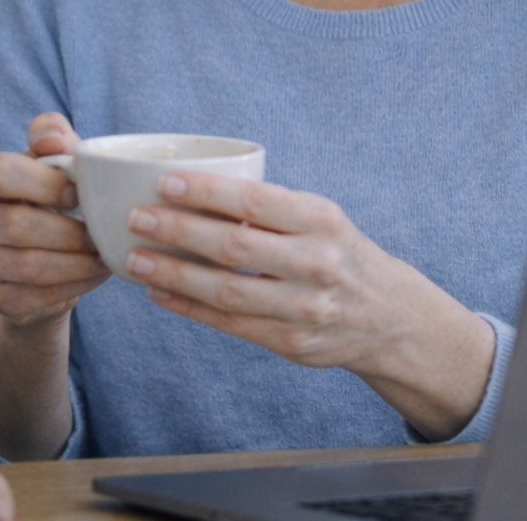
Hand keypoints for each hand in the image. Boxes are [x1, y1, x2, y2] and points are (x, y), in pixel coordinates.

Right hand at [0, 112, 107, 328]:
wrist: (37, 258)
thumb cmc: (48, 197)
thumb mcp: (54, 161)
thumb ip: (53, 137)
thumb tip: (55, 138)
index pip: (1, 173)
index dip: (45, 183)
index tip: (79, 193)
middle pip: (17, 226)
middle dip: (68, 232)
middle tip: (100, 235)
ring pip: (29, 266)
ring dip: (76, 263)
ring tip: (103, 256)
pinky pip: (36, 296)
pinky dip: (73, 286)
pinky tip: (93, 275)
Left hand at [122, 173, 495, 438]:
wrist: (391, 318)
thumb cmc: (339, 253)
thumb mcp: (320, 219)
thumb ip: (270, 208)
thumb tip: (190, 189)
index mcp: (322, 220)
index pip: (255, 201)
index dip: (206, 193)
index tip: (164, 183)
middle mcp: (317, 264)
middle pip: (235, 248)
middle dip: (179, 232)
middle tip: (137, 219)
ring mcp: (306, 309)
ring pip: (227, 292)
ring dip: (174, 275)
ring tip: (135, 259)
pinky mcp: (293, 344)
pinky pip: (231, 325)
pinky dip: (190, 309)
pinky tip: (160, 293)